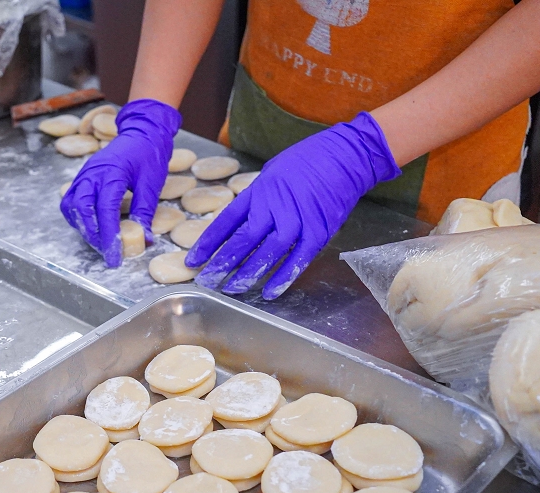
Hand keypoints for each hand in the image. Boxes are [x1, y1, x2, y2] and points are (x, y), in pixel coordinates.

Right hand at [60, 99, 181, 266]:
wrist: (142, 131)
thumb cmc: (149, 154)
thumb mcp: (151, 183)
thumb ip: (145, 211)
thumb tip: (145, 239)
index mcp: (111, 172)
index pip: (105, 210)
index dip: (109, 236)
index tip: (114, 257)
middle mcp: (92, 173)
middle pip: (82, 209)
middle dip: (92, 234)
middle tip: (106, 250)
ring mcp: (84, 174)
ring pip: (71, 206)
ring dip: (82, 226)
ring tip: (98, 241)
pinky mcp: (82, 177)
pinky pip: (71, 200)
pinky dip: (77, 216)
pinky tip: (90, 225)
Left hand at [185, 112, 400, 298]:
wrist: (346, 155)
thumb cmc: (308, 161)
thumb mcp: (272, 172)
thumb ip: (256, 198)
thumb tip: (240, 221)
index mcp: (259, 191)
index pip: (226, 221)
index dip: (208, 243)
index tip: (192, 260)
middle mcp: (274, 206)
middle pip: (243, 240)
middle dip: (222, 263)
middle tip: (206, 281)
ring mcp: (298, 219)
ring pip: (268, 252)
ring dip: (248, 273)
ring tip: (231, 289)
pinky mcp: (319, 231)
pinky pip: (298, 259)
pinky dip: (283, 277)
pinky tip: (269, 291)